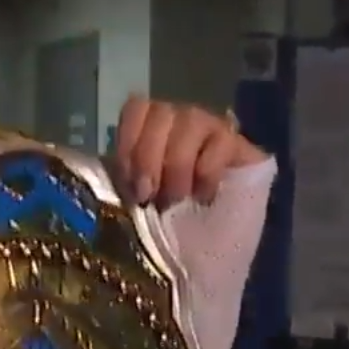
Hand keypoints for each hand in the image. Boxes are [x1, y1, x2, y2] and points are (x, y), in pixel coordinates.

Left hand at [113, 93, 265, 207]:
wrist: (221, 241)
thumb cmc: (175, 219)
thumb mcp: (145, 201)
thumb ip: (130, 184)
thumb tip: (109, 191)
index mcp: (153, 128)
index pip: (137, 108)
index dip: (129, 140)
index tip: (127, 180)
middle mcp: (182, 119)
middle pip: (162, 112)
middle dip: (148, 157)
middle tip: (147, 196)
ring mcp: (213, 127)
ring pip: (191, 121)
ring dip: (177, 164)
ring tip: (175, 200)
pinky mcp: (239, 144)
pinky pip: (221, 143)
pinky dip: (206, 173)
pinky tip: (204, 198)